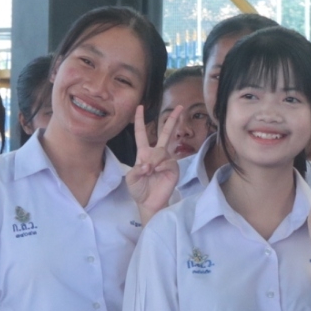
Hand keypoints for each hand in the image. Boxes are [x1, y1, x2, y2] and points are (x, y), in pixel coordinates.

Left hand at [122, 106, 179, 223]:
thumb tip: (149, 164)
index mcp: (144, 152)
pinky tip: (157, 172)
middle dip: (172, 119)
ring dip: (154, 159)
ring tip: (149, 171)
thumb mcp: (131, 178)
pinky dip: (161, 166)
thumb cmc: (139, 189)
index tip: (140, 107)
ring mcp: (167, 160)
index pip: (142, 133)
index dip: (140, 120)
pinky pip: (169, 161)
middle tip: (180, 107)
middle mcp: (157, 154)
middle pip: (165, 132)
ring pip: (163, 150)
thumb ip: (137, 169)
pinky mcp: (174, 168)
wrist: (149, 203)